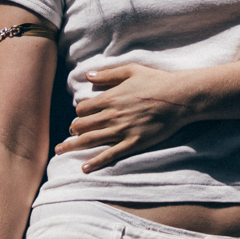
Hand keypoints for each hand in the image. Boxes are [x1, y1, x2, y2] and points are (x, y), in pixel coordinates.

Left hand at [55, 63, 196, 171]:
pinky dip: (96, 162)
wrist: (179, 98)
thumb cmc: (156, 81)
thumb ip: (107, 74)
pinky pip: (110, 155)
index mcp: (110, 98)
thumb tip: (87, 76)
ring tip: (61, 151)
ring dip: (73, 146)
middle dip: (73, 130)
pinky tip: (85, 168)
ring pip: (90, 141)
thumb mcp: (131, 70)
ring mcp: (122, 131)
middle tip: (70, 134)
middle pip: (82, 126)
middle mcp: (112, 116)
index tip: (81, 116)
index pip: (83, 109)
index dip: (79, 113)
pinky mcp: (133, 143)